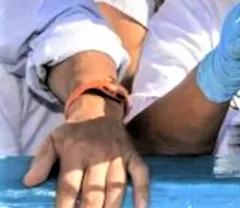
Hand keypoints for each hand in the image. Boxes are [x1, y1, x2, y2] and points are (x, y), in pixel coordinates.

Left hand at [23, 96, 148, 207]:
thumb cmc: (73, 131)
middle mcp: (99, 155)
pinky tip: (142, 207)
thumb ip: (41, 161)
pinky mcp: (133, 155)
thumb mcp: (52, 140)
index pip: (69, 186)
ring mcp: (118, 155)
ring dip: (112, 206)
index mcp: (76, 152)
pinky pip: (141, 174)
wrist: (99, 108)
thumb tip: (30, 182)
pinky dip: (143, 191)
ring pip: (117, 186)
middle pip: (94, 190)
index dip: (65, 206)